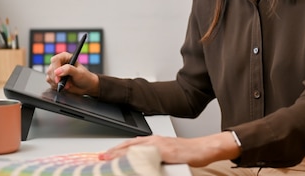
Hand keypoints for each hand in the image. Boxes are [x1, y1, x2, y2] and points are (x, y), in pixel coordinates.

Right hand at [45, 52, 99, 95]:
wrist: (86, 86)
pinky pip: (50, 82)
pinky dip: (56, 86)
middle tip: (65, 84)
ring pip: (49, 76)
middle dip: (57, 79)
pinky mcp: (55, 78)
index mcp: (65, 57)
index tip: (59, 78)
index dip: (55, 69)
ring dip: (57, 83)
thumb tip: (57, 71)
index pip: (55, 60)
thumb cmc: (84, 77)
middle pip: (51, 69)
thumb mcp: (79, 73)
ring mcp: (56, 71)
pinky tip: (64, 86)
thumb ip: (69, 70)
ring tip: (68, 85)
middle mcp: (59, 63)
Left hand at [99, 132, 240, 166]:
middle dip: (114, 152)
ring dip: (121, 154)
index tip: (105, 155)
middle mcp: (155, 141)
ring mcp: (160, 145)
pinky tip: (130, 162)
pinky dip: (137, 158)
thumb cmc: (188, 152)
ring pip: (136, 149)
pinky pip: (148, 155)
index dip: (116, 150)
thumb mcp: (167, 154)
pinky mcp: (166, 151)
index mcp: (154, 141)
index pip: (130, 145)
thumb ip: (153, 156)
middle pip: (129, 146)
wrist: (204, 148)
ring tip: (109, 160)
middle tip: (101, 158)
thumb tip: (139, 162)